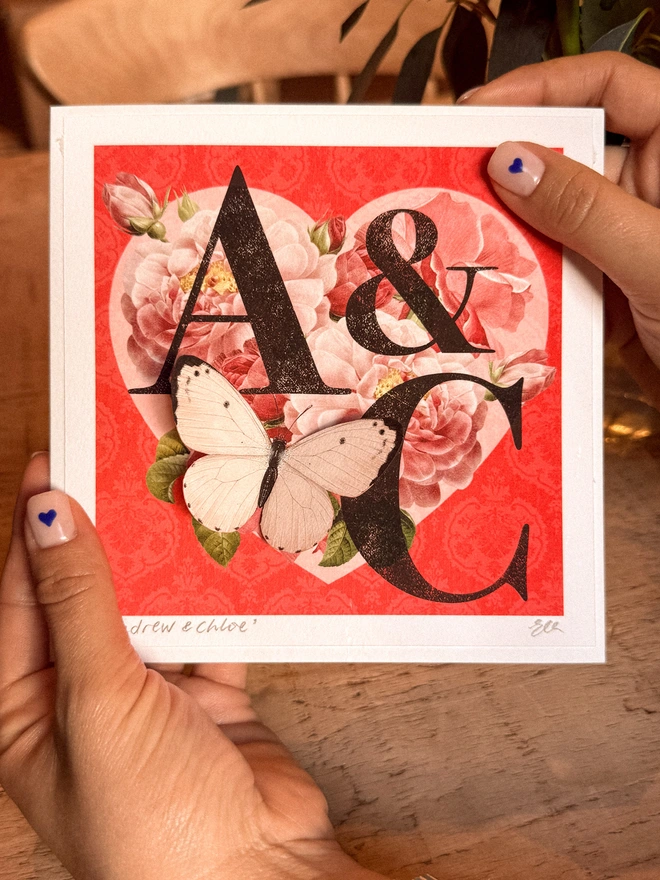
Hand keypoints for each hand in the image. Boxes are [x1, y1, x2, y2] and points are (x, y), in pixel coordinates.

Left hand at [0, 455, 387, 879]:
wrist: (256, 879)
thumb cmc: (148, 816)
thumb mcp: (96, 701)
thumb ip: (77, 603)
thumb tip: (45, 513)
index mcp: (25, 712)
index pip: (18, 602)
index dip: (31, 533)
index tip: (49, 465)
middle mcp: (83, 698)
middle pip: (83, 597)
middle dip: (96, 537)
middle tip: (114, 464)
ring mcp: (150, 694)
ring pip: (147, 606)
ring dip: (156, 559)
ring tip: (166, 491)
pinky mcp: (209, 691)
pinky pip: (206, 625)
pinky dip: (212, 591)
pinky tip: (218, 544)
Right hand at [460, 52, 659, 408]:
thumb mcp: (654, 256)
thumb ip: (585, 209)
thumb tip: (511, 162)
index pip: (609, 87)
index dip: (542, 88)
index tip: (477, 111)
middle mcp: (649, 189)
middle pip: (569, 154)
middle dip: (511, 166)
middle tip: (452, 179)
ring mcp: (626, 240)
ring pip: (554, 218)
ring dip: (512, 231)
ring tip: (463, 240)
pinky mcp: (609, 289)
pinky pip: (556, 272)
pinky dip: (526, 281)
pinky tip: (495, 290)